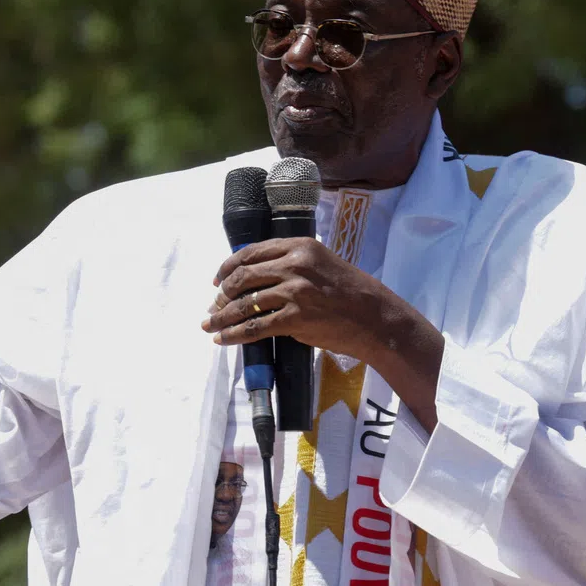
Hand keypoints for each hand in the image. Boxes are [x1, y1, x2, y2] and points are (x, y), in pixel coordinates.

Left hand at [202, 237, 386, 360]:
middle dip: (222, 294)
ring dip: (221, 317)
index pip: (251, 252)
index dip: (228, 267)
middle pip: (242, 277)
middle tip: (214, 306)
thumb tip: (258, 276)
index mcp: (300, 246)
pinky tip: (223, 339)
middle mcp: (294, 265)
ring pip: (244, 303)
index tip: (217, 279)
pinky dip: (234, 335)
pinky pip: (255, 327)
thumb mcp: (323, 263)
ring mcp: (294, 292)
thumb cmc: (352, 292)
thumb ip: (294, 264)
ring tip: (210, 325)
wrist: (375, 318)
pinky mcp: (296, 319)